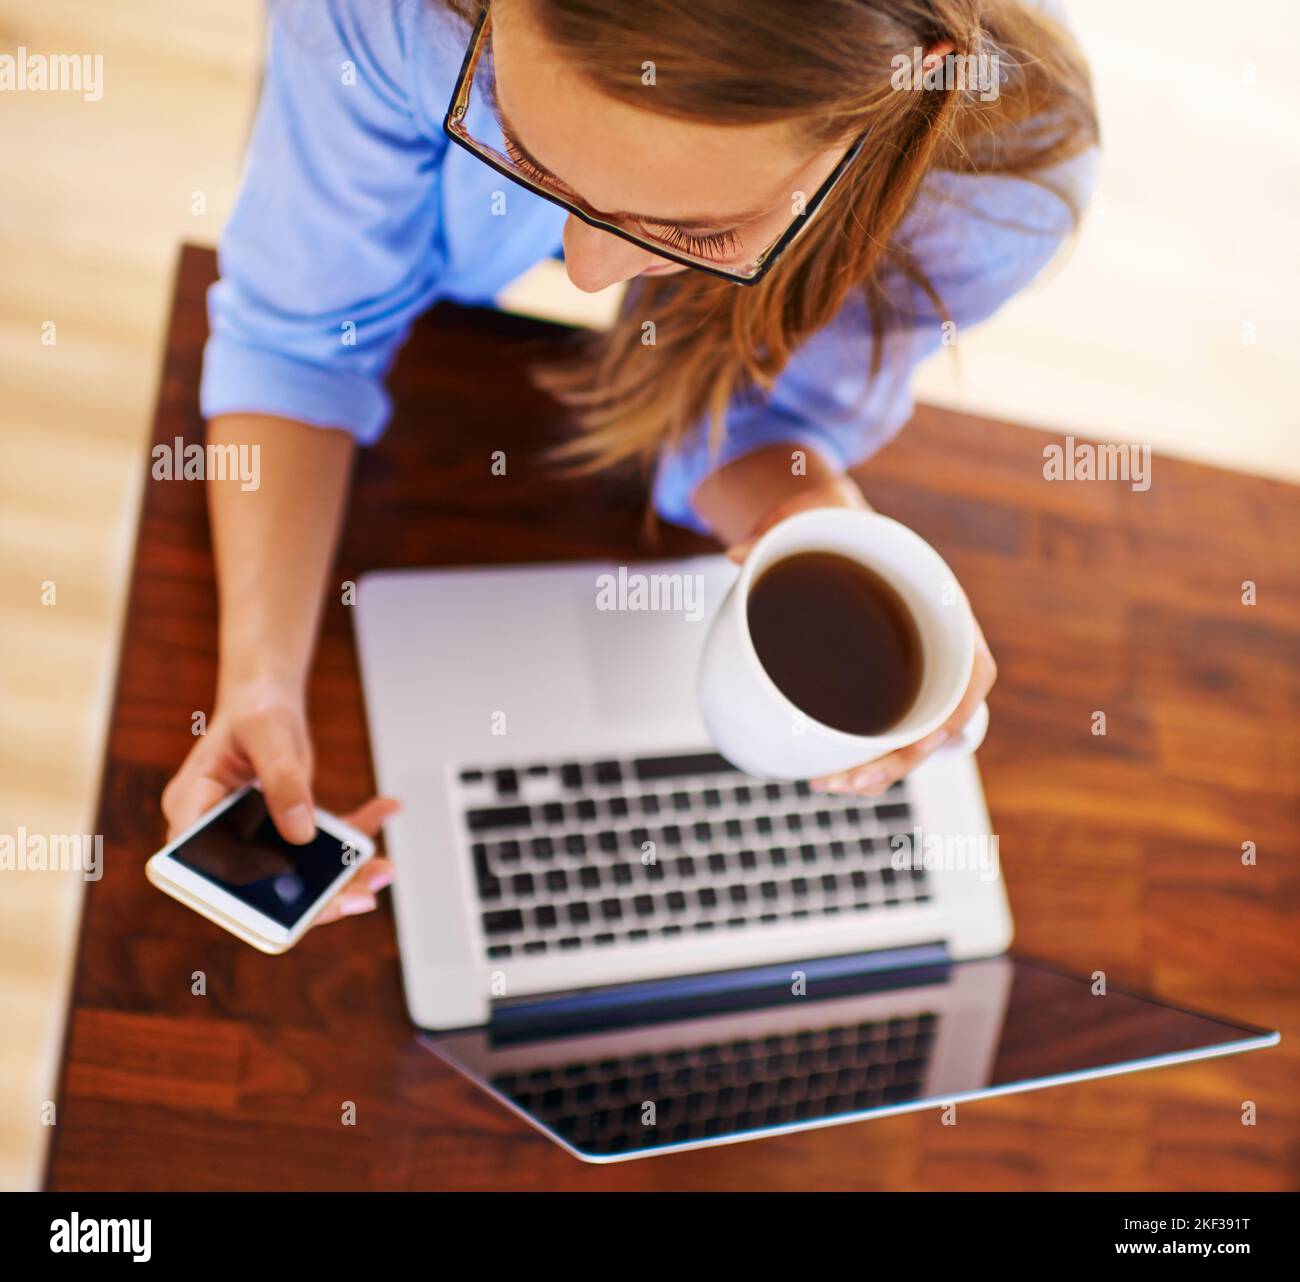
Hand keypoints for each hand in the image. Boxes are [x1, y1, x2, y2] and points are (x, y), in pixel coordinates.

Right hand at [161, 683, 398, 926]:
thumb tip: (303, 833)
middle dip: (313, 901)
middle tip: (361, 898)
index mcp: (192, 809)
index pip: (207, 867)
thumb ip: (282, 779)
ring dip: (344, 877)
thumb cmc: (254, 708)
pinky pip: (323, 846)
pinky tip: (387, 808)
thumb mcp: (268, 732)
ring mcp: (254, 839)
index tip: (294, 901)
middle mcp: (219, 834)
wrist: (266, 699)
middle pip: (259, 886)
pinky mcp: (286, 832)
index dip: (244, 895)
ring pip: (298, 876)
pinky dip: (357, 832)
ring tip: (384, 869)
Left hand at [726, 479, 995, 796]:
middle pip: (940, 721)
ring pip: (914, 738)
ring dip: (879, 771)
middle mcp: (938, 645)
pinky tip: (833, 773)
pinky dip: (868, 759)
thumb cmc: (835, 524)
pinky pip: (891, 734)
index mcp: (942, 606)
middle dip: (898, 761)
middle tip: (844, 780)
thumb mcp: (810, 518)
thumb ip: (776, 533)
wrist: (834, 526)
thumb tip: (736, 555)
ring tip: (827, 784)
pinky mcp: (888, 687)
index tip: (922, 741)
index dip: (954, 713)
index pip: (974, 671)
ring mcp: (916, 671)